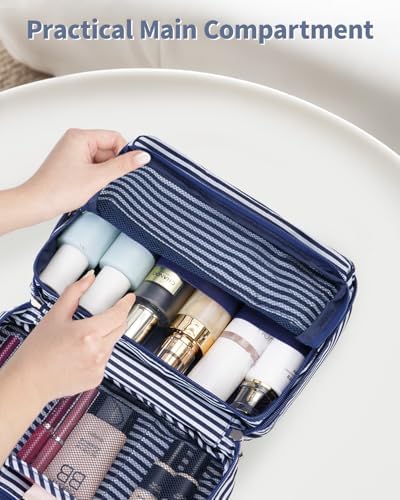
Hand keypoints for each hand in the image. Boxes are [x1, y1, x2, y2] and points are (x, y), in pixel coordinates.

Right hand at [3, 271, 134, 404]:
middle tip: (106, 313)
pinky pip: (105, 359)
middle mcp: (98, 351)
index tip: (129, 298)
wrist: (29, 382)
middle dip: (116, 318)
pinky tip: (79, 355)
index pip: (118, 315)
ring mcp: (99, 366)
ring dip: (105, 336)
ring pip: (112, 343)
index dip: (126, 304)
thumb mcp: (55, 315)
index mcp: (89, 333)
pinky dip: (98, 353)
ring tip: (81, 339)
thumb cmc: (37, 351)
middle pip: (120, 328)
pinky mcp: (97, 378)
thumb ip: (74, 292)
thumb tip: (90, 278)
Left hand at [21, 128, 150, 220]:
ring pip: (102, 160)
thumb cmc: (58, 190)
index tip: (128, 169)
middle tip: (107, 181)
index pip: (114, 138)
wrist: (36, 204)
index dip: (124, 153)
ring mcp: (73, 153)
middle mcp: (75, 141)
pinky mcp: (72, 165)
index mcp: (80, 137)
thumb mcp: (98, 177)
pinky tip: (91, 187)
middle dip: (113, 166)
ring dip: (104, 174)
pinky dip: (97, 177)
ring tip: (95, 186)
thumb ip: (123, 166)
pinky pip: (93, 167)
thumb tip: (143, 156)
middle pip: (109, 149)